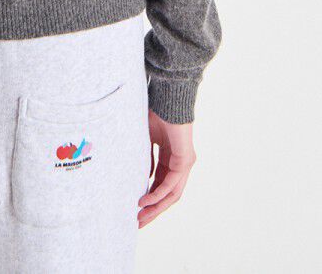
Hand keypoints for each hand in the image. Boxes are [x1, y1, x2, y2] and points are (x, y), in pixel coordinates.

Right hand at [138, 110, 195, 227]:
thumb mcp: (146, 140)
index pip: (161, 185)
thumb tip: (142, 178)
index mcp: (171, 159)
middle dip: (153, 210)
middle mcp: (180, 164)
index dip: (150, 199)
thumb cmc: (157, 114)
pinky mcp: (185, 161)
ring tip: (141, 218)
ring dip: (156, 208)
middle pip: (168, 194)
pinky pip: (171, 184)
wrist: (168, 99)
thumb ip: (146, 159)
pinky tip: (145, 201)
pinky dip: (158, 194)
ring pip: (172, 194)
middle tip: (138, 223)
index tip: (135, 210)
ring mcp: (184, 163)